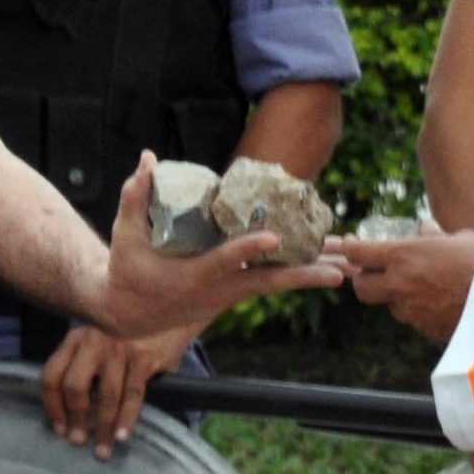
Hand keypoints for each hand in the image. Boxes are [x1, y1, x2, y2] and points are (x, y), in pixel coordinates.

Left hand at [39, 323, 194, 459]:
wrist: (170, 305)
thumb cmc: (130, 329)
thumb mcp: (99, 337)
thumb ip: (84, 361)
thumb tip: (74, 408)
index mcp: (76, 338)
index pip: (51, 376)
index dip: (53, 407)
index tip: (59, 429)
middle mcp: (92, 341)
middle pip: (74, 387)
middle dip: (75, 419)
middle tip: (78, 441)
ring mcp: (118, 348)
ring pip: (105, 396)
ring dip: (102, 428)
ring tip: (103, 450)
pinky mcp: (143, 357)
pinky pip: (132, 395)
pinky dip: (126, 419)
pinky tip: (122, 436)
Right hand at [98, 153, 343, 337]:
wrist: (129, 316)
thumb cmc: (127, 272)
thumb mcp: (126, 236)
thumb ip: (136, 197)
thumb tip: (148, 157)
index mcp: (193, 277)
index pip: (225, 262)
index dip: (247, 250)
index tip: (273, 238)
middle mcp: (218, 291)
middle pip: (268, 284)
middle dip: (304, 277)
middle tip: (338, 271)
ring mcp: (230, 295)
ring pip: (276, 285)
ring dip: (312, 275)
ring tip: (347, 267)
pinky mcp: (235, 294)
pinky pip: (272, 283)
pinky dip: (299, 275)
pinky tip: (326, 266)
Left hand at [332, 228, 473, 341]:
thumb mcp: (461, 239)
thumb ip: (436, 236)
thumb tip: (426, 228)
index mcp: (404, 256)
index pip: (358, 254)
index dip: (351, 249)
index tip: (352, 246)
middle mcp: (400, 284)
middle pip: (362, 288)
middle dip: (366, 281)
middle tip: (378, 273)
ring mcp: (411, 311)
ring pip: (391, 306)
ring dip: (398, 298)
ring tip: (424, 287)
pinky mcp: (426, 330)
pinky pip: (414, 320)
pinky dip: (420, 312)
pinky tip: (441, 303)